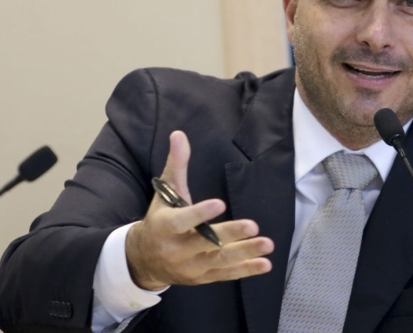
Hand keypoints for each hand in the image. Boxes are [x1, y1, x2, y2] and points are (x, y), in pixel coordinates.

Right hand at [125, 130, 273, 290]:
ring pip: (220, 260)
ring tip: (267, 244)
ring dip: (245, 253)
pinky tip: (265, 263)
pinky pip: (226, 274)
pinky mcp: (202, 277)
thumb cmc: (159, 218)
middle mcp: (177, 249)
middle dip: (230, 234)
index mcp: (164, 226)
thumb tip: (179, 134)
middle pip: (206, 242)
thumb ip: (176, 164)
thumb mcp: (165, 192)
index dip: (200, 213)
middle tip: (253, 225)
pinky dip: (246, 270)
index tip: (220, 203)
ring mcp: (191, 266)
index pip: (182, 221)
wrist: (144, 259)